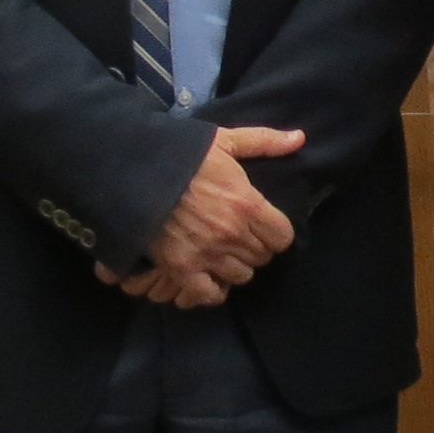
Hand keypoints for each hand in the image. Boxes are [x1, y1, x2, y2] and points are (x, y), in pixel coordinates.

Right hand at [88, 124, 305, 309]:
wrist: (134, 170)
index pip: (282, 237)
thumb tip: (300, 139)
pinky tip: (208, 277)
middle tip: (239, 236)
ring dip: (235, 266)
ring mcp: (208, 254)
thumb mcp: (225, 140)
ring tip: (222, 253)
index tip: (263, 226)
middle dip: (254, 247)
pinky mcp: (182, 268)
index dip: (274, 232)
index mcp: (248, 204)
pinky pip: (209, 294)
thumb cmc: (182, 154)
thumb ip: (264, 141)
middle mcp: (233, 234)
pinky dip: (212, 289)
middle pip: (262, 257)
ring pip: (241, 276)